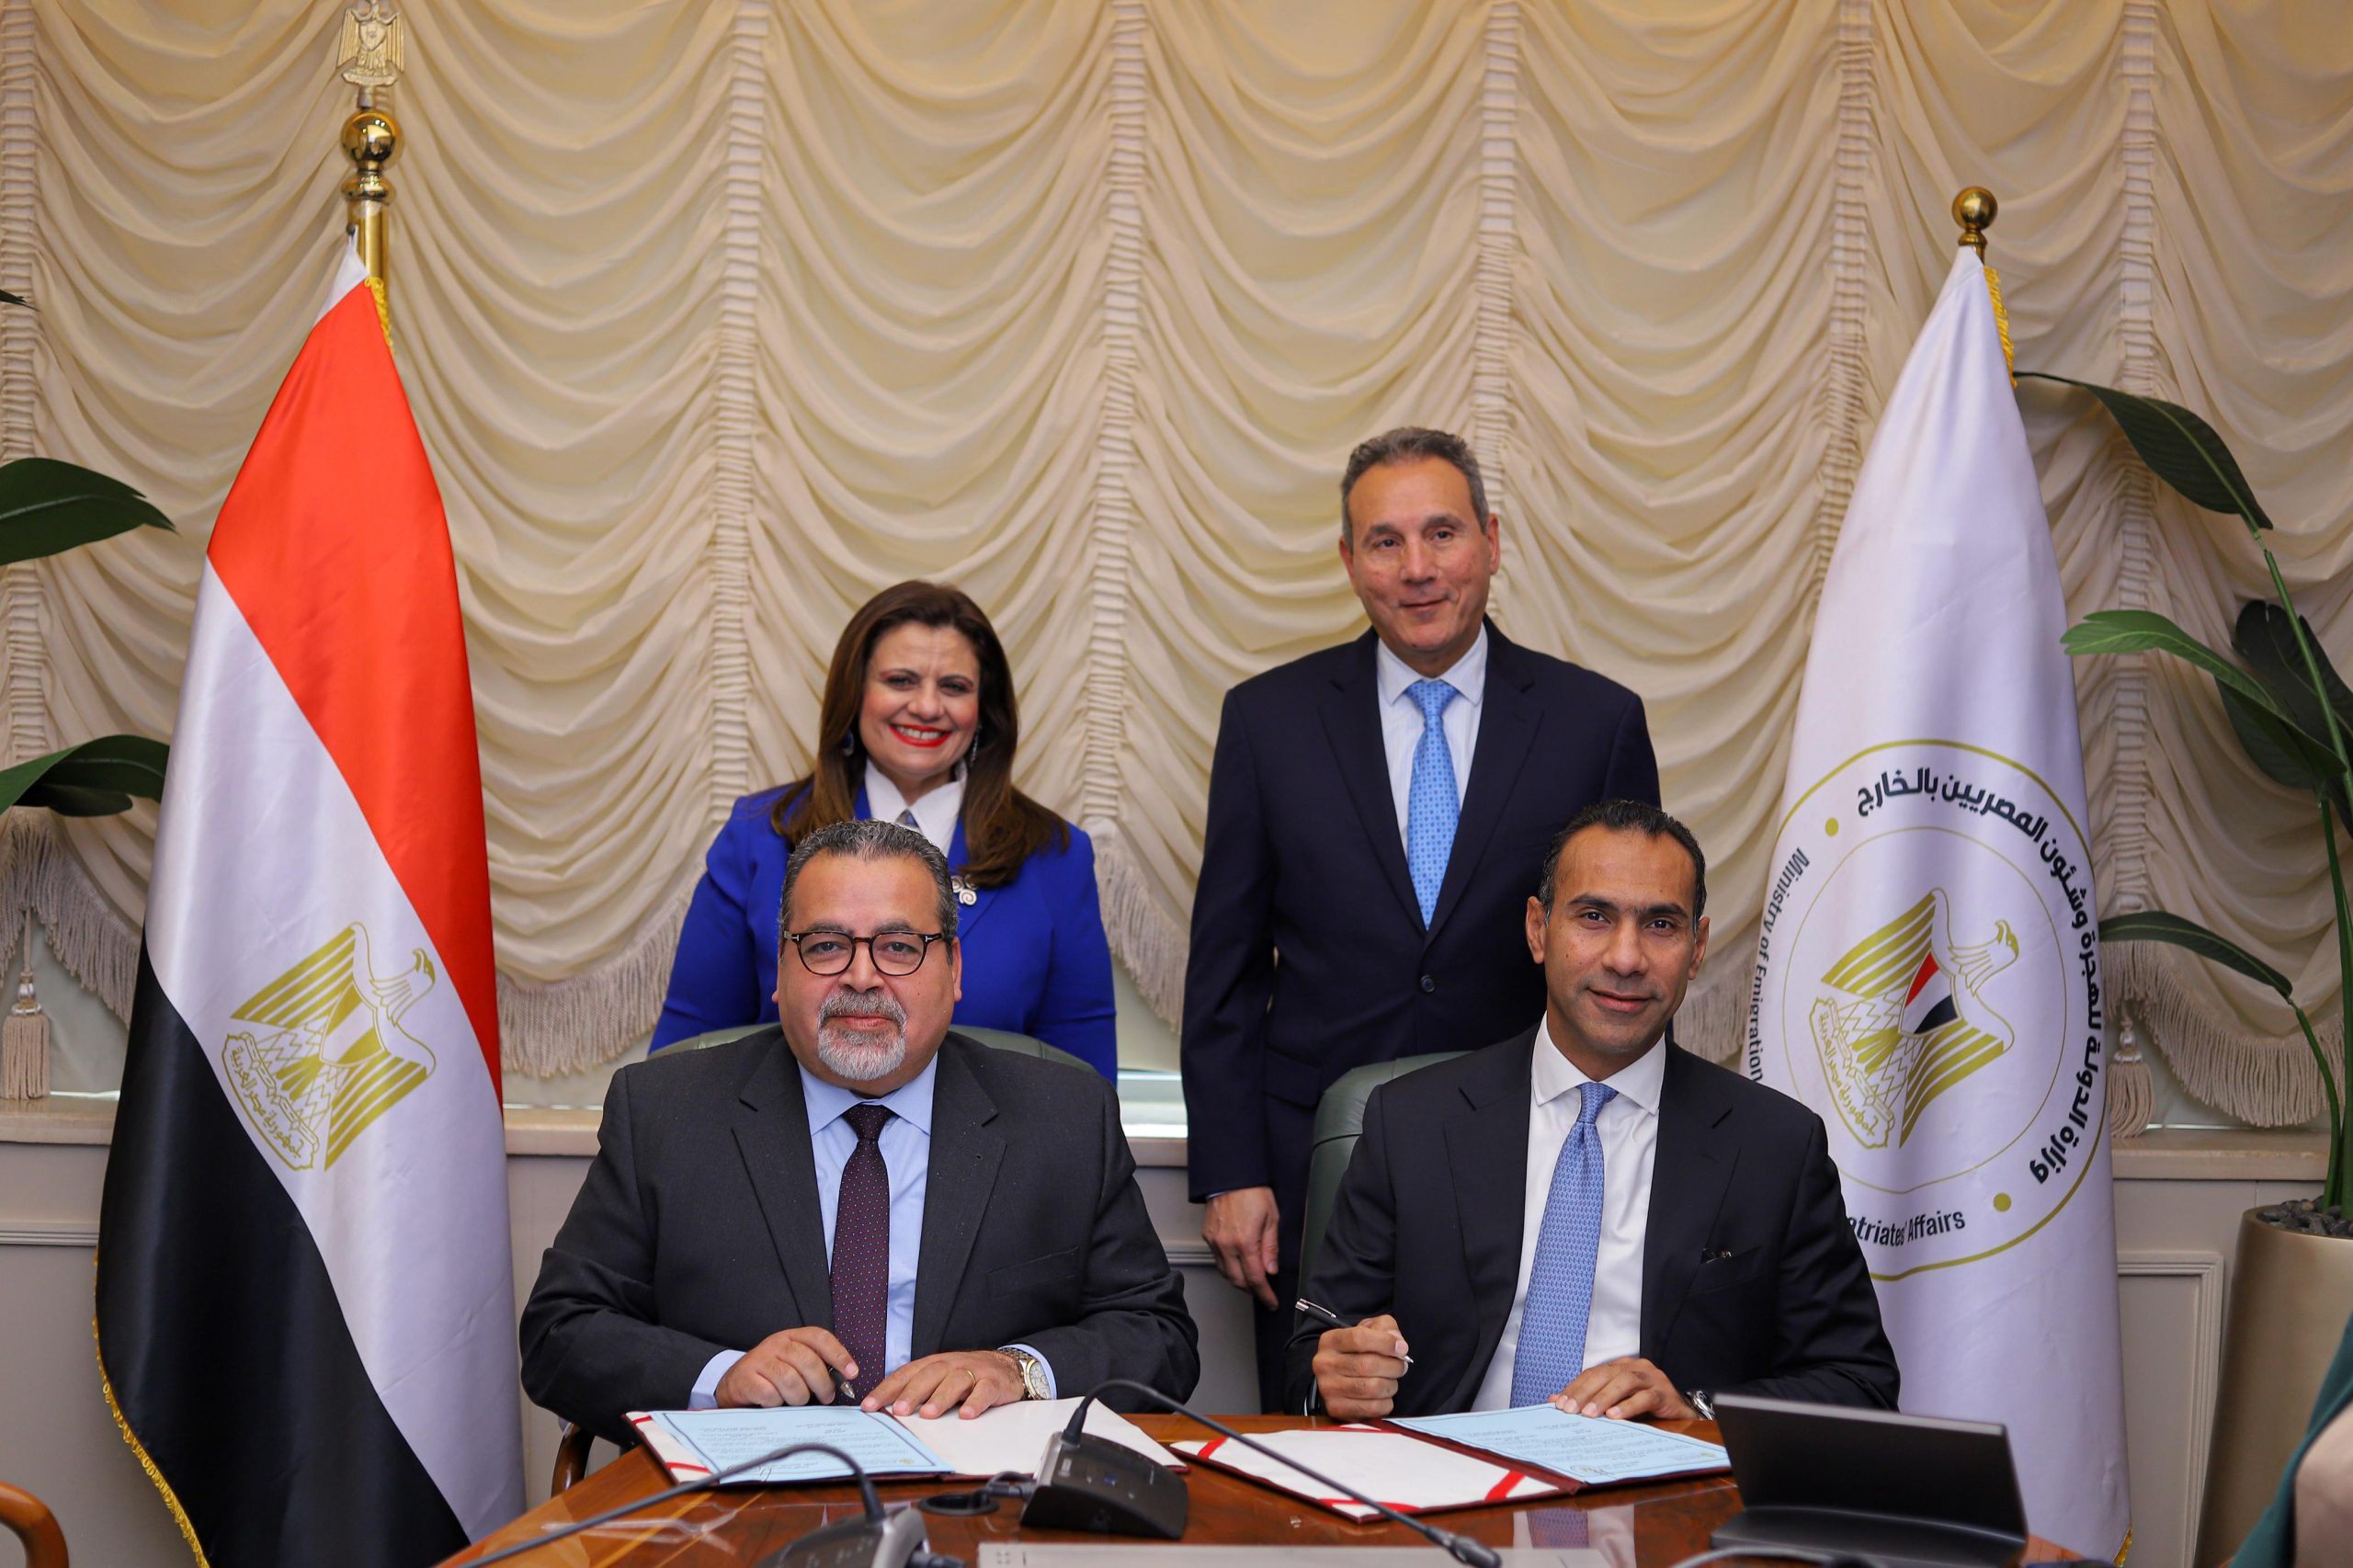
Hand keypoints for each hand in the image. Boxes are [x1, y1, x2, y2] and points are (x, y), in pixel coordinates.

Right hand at [717, 1326, 857, 1408]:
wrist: (735, 1383)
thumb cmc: (773, 1375)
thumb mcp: (795, 1363)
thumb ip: (817, 1366)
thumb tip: (845, 1379)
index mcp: (792, 1336)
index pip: (820, 1338)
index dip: (839, 1355)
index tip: (852, 1373)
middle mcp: (776, 1343)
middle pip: (809, 1361)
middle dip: (823, 1384)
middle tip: (827, 1397)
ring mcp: (760, 1359)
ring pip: (791, 1380)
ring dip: (800, 1397)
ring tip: (797, 1401)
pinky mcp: (747, 1378)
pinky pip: (771, 1395)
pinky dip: (777, 1403)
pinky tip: (775, 1402)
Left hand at [862, 1349, 1025, 1420]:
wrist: (1007, 1367)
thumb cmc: (967, 1377)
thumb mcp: (941, 1380)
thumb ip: (919, 1392)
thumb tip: (888, 1412)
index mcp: (934, 1364)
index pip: (906, 1374)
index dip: (887, 1389)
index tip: (869, 1406)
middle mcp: (951, 1365)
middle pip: (929, 1375)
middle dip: (912, 1392)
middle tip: (899, 1411)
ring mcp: (973, 1372)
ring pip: (955, 1381)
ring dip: (941, 1397)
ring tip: (929, 1414)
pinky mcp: (994, 1382)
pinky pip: (984, 1391)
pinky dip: (975, 1402)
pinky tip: (966, 1414)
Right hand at [1203, 1187, 1280, 1308]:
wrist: (1231, 1176)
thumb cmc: (1253, 1192)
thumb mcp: (1272, 1218)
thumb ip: (1271, 1247)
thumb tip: (1271, 1270)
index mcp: (1245, 1242)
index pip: (1256, 1278)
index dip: (1265, 1294)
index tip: (1272, 1303)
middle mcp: (1226, 1245)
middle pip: (1238, 1281)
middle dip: (1252, 1291)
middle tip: (1264, 1293)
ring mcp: (1214, 1242)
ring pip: (1226, 1273)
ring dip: (1240, 1281)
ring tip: (1253, 1280)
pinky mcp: (1208, 1236)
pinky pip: (1217, 1260)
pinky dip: (1229, 1268)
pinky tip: (1238, 1265)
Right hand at [1312, 1313, 1409, 1419]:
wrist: (1341, 1379)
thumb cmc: (1358, 1353)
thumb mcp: (1369, 1330)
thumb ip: (1385, 1328)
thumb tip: (1398, 1344)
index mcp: (1330, 1341)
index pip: (1359, 1338)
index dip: (1386, 1343)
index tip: (1402, 1348)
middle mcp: (1324, 1364)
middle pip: (1368, 1364)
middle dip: (1394, 1366)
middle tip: (1401, 1366)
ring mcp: (1328, 1388)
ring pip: (1373, 1387)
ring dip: (1391, 1384)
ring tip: (1392, 1380)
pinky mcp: (1336, 1408)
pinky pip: (1372, 1408)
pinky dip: (1386, 1402)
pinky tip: (1383, 1396)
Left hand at [1551, 1356, 1695, 1420]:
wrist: (1681, 1415)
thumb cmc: (1645, 1409)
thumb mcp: (1615, 1404)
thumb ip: (1589, 1400)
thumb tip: (1555, 1400)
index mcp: (1620, 1367)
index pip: (1592, 1373)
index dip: (1575, 1387)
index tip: (1559, 1403)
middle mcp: (1634, 1367)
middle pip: (1605, 1375)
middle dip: (1585, 1392)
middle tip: (1569, 1410)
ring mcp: (1651, 1378)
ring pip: (1624, 1382)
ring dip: (1604, 1398)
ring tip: (1589, 1414)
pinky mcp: (1665, 1393)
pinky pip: (1645, 1397)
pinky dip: (1628, 1406)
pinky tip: (1615, 1416)